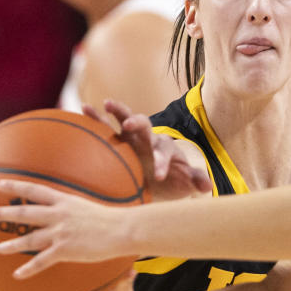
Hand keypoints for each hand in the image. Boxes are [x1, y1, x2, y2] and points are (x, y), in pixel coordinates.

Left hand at [0, 180, 133, 277]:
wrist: (123, 229)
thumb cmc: (114, 219)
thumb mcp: (91, 206)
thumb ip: (76, 208)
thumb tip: (72, 210)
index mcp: (65, 201)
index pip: (34, 190)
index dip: (14, 186)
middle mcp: (59, 214)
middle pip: (25, 212)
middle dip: (3, 213)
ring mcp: (61, 232)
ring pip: (30, 238)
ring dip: (12, 244)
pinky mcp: (65, 249)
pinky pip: (42, 261)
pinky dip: (29, 269)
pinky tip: (17, 275)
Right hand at [94, 100, 210, 200]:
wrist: (159, 176)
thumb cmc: (173, 178)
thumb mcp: (185, 180)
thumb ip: (195, 179)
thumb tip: (208, 187)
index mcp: (164, 148)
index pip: (164, 151)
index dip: (162, 163)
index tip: (159, 176)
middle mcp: (147, 138)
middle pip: (144, 124)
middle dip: (137, 124)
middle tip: (128, 126)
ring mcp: (131, 137)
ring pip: (124, 118)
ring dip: (116, 110)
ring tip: (106, 103)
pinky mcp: (116, 140)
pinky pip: (104, 126)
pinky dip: (95, 117)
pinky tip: (82, 108)